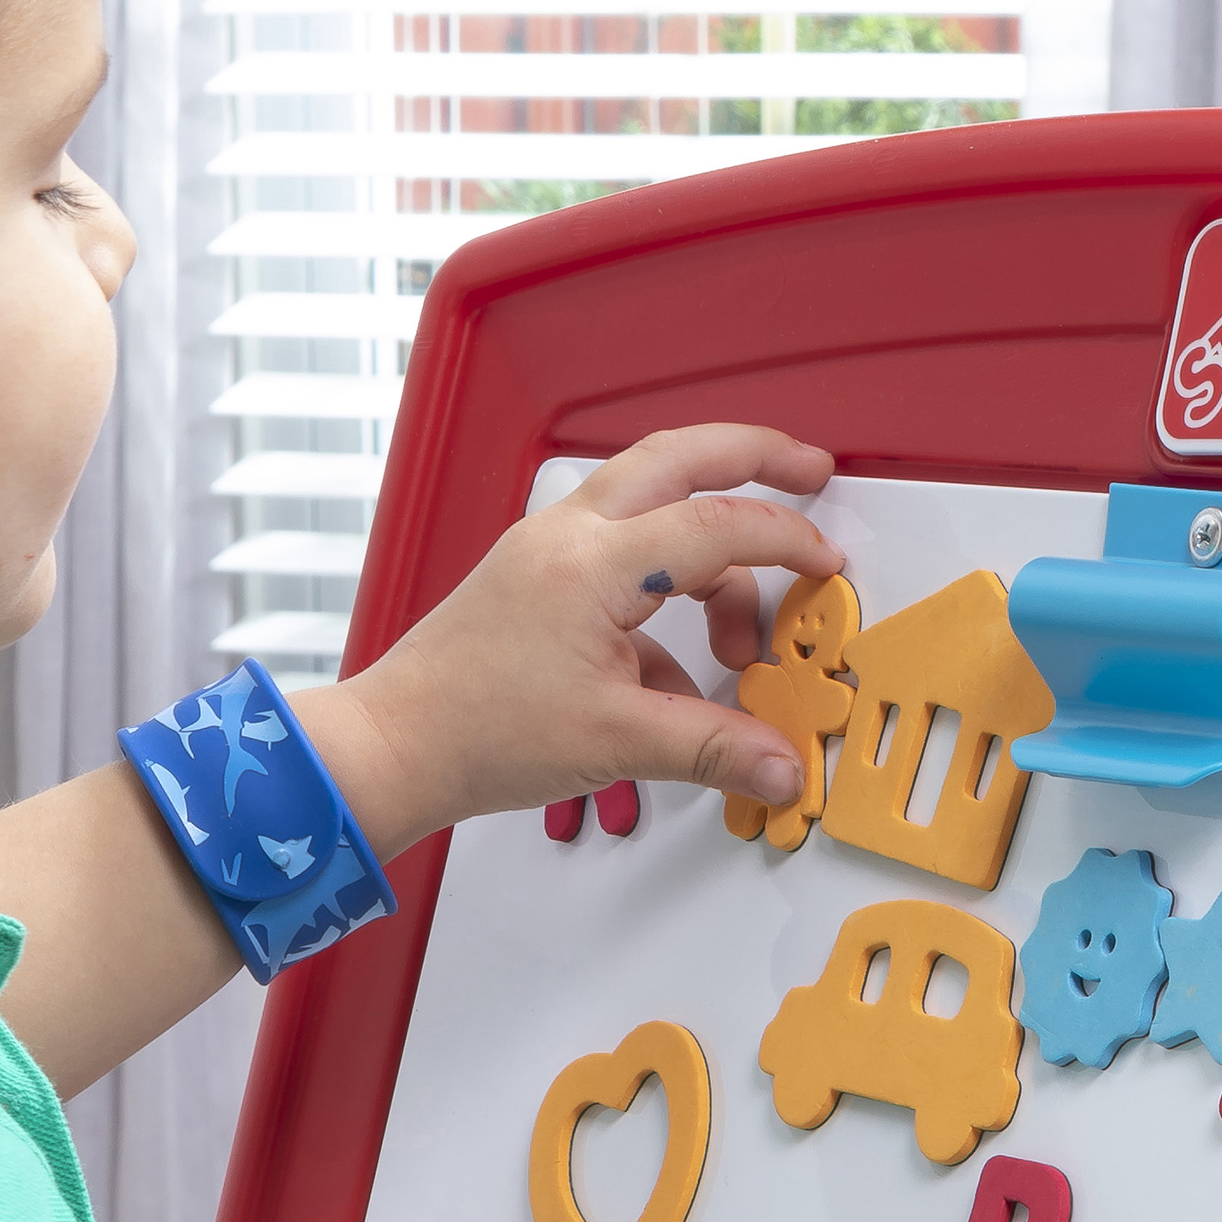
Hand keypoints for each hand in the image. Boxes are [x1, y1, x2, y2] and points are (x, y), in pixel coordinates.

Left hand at [310, 424, 842, 842]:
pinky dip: (666, 604)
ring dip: (708, 555)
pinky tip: (676, 680)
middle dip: (752, 456)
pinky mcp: (537, 576)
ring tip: (738, 643)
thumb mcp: (616, 742)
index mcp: (591, 563)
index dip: (786, 540)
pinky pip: (624, 564)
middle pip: (677, 458)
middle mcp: (568, 536)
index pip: (715, 525)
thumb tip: (781, 765)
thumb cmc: (477, 731)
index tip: (827, 566)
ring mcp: (548, 549)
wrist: (394, 745)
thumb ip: (713, 747)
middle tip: (810, 470)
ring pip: (651, 507)